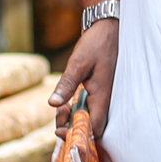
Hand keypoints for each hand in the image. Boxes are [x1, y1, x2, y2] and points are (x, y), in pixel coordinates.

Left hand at [51, 19, 116, 139]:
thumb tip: (53, 104)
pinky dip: (76, 108)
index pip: (95, 127)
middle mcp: (106, 98)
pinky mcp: (99, 90)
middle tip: (58, 114)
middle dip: (72, 126)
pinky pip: (88, 107)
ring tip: (60, 107)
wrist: (107, 27)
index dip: (79, 134)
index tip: (61, 130)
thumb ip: (67, 84)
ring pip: (89, 117)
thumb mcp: (78, 63)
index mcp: (103, 95)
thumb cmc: (96, 43)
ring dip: (72, 117)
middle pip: (91, 125)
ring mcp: (103, 94)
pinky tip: (65, 100)